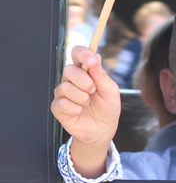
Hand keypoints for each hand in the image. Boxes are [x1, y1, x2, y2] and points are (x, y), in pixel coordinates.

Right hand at [51, 46, 120, 176]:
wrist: (103, 129)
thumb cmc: (108, 107)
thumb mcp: (111, 90)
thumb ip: (101, 75)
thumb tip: (96, 56)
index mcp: (85, 70)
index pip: (77, 52)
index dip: (82, 53)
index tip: (92, 61)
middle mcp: (72, 79)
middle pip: (68, 69)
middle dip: (84, 81)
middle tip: (93, 90)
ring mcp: (63, 93)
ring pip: (64, 87)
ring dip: (81, 97)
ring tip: (88, 103)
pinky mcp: (58, 107)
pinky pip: (61, 103)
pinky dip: (75, 108)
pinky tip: (80, 111)